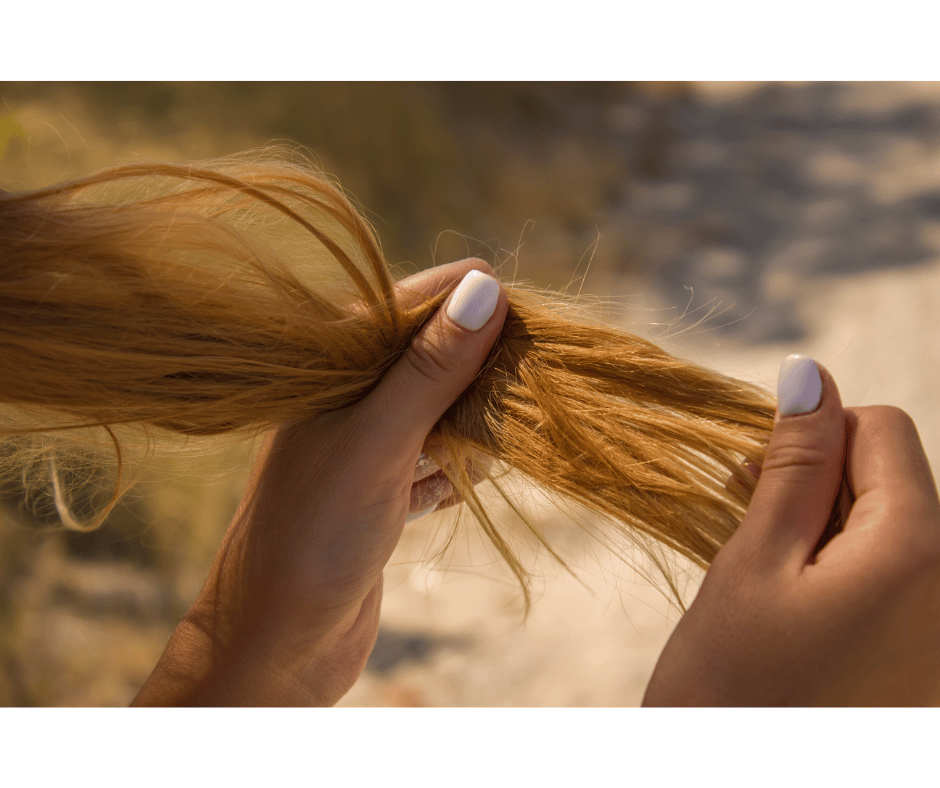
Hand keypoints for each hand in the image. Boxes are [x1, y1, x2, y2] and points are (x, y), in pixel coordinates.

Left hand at [133, 258, 506, 705]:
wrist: (277, 642)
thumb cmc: (314, 533)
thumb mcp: (378, 440)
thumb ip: (430, 367)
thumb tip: (485, 286)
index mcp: (330, 364)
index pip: (413, 304)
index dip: (472, 306)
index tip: (529, 322)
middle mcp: (346, 396)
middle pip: (434, 357)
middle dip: (479, 373)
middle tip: (517, 394)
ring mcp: (364, 443)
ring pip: (439, 411)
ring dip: (471, 428)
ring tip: (484, 448)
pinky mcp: (380, 488)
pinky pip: (434, 460)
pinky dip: (453, 472)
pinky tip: (457, 489)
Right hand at [643, 356, 939, 705]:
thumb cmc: (732, 690)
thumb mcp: (752, 564)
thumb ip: (793, 465)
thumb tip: (810, 373)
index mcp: (919, 552)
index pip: (882, 429)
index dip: (813, 438)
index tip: (755, 479)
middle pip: (892, 479)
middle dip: (817, 486)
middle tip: (746, 527)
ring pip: (887, 528)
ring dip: (821, 531)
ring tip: (763, 577)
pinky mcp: (922, 659)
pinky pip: (892, 580)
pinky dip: (838, 574)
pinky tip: (791, 607)